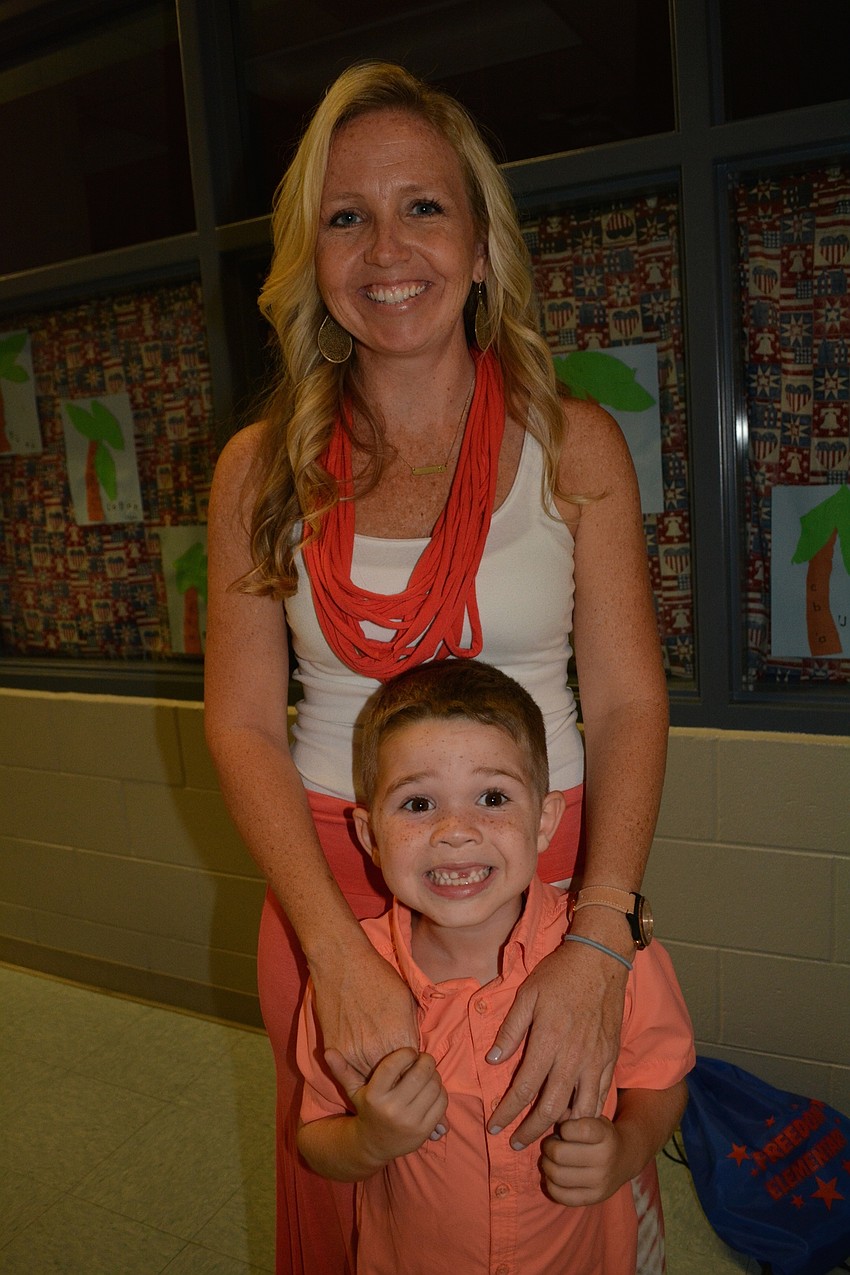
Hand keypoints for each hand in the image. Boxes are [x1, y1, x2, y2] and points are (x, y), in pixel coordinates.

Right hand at [311, 939, 419, 1081]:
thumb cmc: (378, 976)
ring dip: (376, 1073)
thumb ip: (410, 1031)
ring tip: (378, 1059)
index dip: (412, 1068)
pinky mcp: (335, 1050)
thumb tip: (412, 1051)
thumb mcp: (406, 1001)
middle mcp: (377, 1051)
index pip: (412, 1071)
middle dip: (397, 1075)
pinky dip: (357, 1064)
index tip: (411, 1064)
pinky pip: (350, 1069)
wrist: (342, 962)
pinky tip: (361, 1052)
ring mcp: (354, 1053)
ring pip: (371, 1078)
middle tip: (395, 1065)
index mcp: (399, 1039)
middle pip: (393, 1080)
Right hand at [325, 1047, 448, 1165]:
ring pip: (433, 1085)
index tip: (408, 1052)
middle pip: (420, 1073)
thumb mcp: (353, 1091)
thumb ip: (342, 1070)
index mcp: (374, 1096)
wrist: (373, 1146)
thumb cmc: (366, 1110)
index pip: (395, 1064)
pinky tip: (431, 1090)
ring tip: (426, 1074)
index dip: (407, 1053)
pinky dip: (440, 1091)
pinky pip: (441, 1101)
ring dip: (434, 1075)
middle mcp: (392, 1109)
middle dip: (425, 1061)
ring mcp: (410, 1121)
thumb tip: (328, 1051)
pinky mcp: (424, 1131)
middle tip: (422, 1060)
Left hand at [486, 929, 627, 1146]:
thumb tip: (492, 1061)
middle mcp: (573, 1058)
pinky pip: (600, 1097)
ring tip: (546, 1139)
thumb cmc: (559, 975)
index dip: (507, 1112)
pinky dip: (587, 1116)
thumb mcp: (527, 995)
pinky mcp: (610, 1059)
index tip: (495, 1126)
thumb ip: (510, 1031)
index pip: (524, 1089)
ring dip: (560, 1129)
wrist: (600, 960)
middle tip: (515, 1143)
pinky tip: (575, 1121)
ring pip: (579, 1111)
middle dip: (530, 1130)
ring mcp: (595, 1061)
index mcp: (548, 1042)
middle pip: (550, 1108)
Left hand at [541, 1116, 625, 1204]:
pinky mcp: (593, 1198)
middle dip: (548, 1146)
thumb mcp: (592, 1118)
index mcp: (605, 1135)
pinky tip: (554, 1175)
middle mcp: (605, 1159)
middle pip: (559, 1154)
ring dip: (546, 1165)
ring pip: (556, 1175)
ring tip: (551, 1159)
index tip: (564, 1129)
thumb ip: (573, 1115)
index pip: (577, 1130)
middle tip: (551, 1144)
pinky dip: (550, 1184)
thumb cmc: (600, 1135)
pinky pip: (560, 1195)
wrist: (624, 1159)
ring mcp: (600, 1182)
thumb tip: (555, 1118)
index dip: (564, 1128)